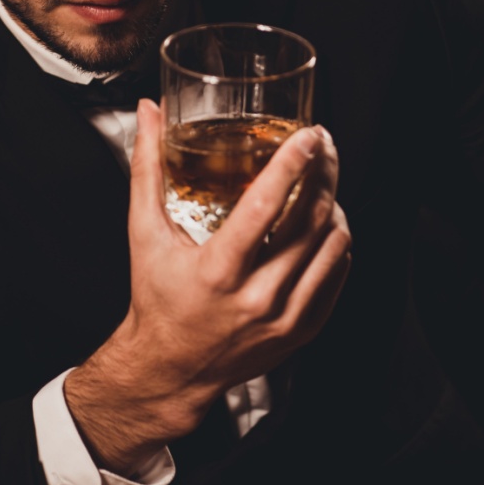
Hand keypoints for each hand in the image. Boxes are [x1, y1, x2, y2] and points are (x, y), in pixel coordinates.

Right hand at [64, 99, 351, 472]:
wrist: (173, 369)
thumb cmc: (158, 301)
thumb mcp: (145, 235)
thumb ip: (147, 170)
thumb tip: (148, 115)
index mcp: (217, 271)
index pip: (265, 207)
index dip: (292, 164)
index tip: (309, 135)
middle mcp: (256, 297)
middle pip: (310, 221)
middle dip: (323, 173)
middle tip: (323, 146)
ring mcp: (285, 317)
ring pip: (332, 245)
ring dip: (334, 204)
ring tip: (323, 181)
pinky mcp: (303, 329)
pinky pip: (338, 274)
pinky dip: (336, 242)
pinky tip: (324, 223)